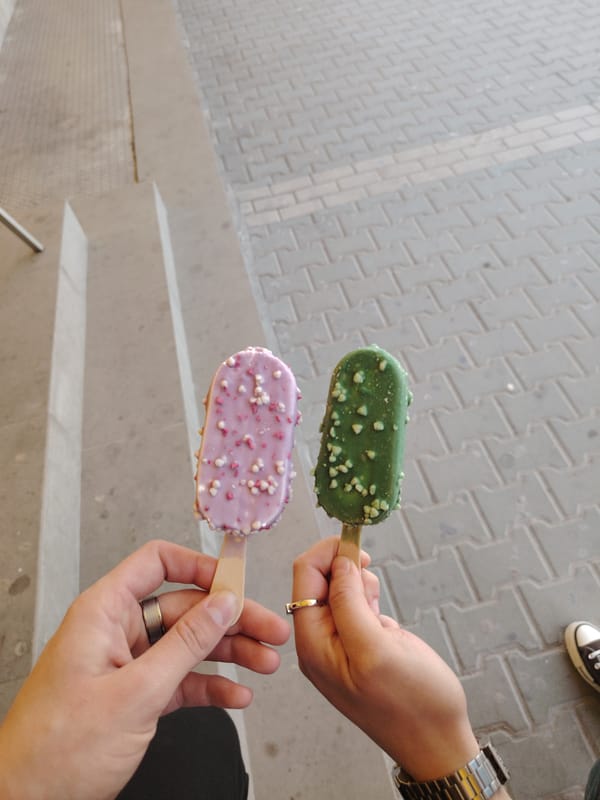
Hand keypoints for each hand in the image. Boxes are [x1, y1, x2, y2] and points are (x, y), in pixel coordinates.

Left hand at [0, 540, 289, 799]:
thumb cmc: (56, 751)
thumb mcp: (136, 692)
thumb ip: (185, 644)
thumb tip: (222, 604)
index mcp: (104, 612)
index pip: (157, 564)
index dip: (200, 567)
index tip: (236, 581)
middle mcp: (116, 632)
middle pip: (185, 608)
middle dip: (230, 620)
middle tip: (269, 630)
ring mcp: (127, 664)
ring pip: (188, 645)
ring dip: (229, 654)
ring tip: (265, 661)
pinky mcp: (134, 696)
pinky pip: (180, 679)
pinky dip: (209, 686)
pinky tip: (236, 694)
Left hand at [292, 537, 478, 781]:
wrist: (439, 741)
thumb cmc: (412, 704)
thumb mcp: (377, 649)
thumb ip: (350, 603)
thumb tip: (339, 563)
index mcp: (313, 643)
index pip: (305, 577)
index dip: (328, 554)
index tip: (357, 547)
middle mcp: (320, 641)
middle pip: (320, 580)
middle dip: (347, 572)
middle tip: (374, 590)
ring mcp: (341, 643)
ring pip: (341, 590)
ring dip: (362, 588)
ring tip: (382, 616)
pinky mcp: (361, 644)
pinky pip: (358, 606)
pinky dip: (372, 602)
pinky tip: (387, 625)